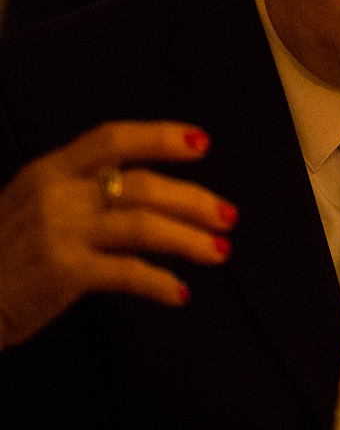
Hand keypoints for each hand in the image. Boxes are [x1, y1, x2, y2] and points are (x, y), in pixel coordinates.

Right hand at [0, 120, 235, 349]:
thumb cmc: (5, 254)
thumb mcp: (33, 206)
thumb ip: (83, 192)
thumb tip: (154, 193)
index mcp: (49, 170)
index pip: (111, 138)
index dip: (160, 136)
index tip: (202, 142)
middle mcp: (54, 194)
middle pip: (142, 184)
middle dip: (194, 199)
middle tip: (228, 215)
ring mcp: (58, 232)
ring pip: (144, 226)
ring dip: (190, 239)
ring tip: (220, 251)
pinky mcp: (62, 272)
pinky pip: (128, 272)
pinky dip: (160, 282)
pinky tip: (180, 292)